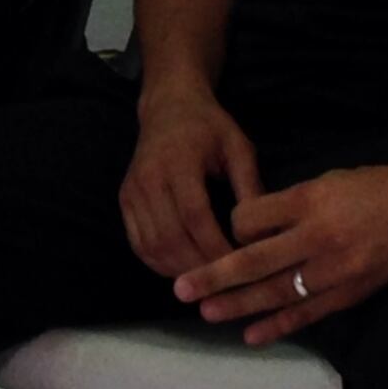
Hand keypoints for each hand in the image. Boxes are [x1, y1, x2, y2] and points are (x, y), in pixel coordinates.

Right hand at [117, 88, 262, 279]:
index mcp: (179, 162)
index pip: (195, 216)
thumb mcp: (239, 148)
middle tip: (227, 282)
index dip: (216, 246)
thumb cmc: (209, 127)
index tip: (240, 266)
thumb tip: (263, 234)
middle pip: (171, 237)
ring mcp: (132, 191)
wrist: (168, 106)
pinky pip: (139, 243)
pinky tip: (183, 269)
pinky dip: (159, 263)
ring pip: (152, 246)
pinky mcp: (124, 200)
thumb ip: (251, 187)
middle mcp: (149, 178)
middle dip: (200, 266)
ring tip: (207, 281)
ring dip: (180, 270)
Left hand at [174, 158, 387, 344]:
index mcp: (310, 201)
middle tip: (181, 289)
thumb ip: (286, 205)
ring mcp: (336, 271)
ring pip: (277, 293)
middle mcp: (320, 238)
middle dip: (215, 277)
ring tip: (206, 313)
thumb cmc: (370, 188)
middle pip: (256, 261)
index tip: (224, 231)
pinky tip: (251, 336)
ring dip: (238, 306)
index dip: (232, 227)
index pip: (253, 219)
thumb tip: (246, 228)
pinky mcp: (349, 294)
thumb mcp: (324, 181)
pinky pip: (307, 314)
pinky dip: (278, 326)